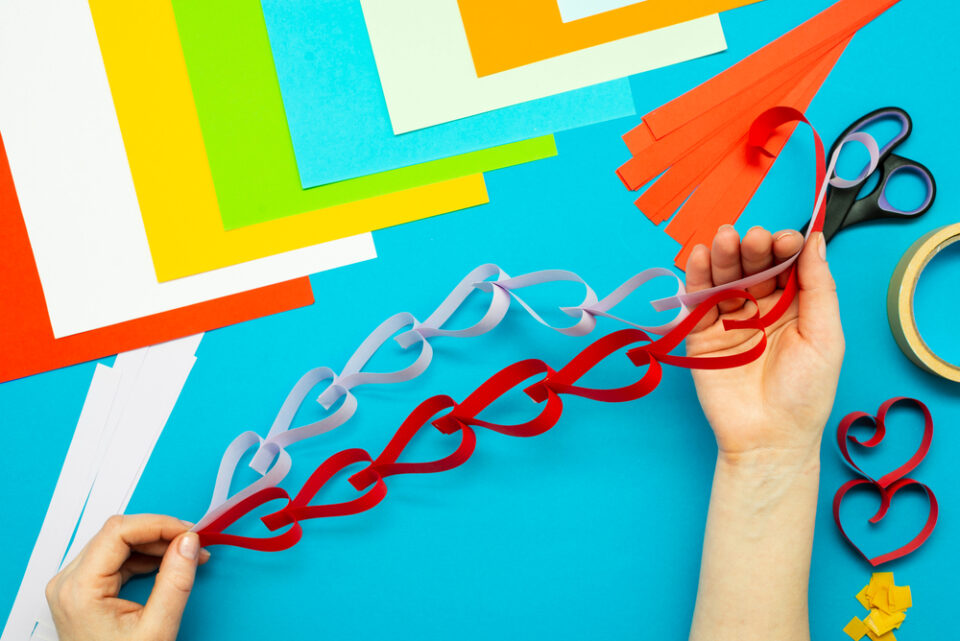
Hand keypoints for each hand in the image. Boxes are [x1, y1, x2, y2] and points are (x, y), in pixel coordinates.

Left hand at [45, 514, 210, 640]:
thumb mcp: (157, 629)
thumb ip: (175, 582)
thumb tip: (189, 542)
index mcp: (80, 589)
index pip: (118, 531)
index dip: (159, 524)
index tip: (190, 532)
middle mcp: (69, 582)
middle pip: (117, 534)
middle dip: (160, 533)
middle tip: (194, 543)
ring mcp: (73, 585)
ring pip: (117, 543)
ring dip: (155, 544)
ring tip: (186, 555)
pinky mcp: (83, 590)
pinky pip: (115, 558)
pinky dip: (144, 557)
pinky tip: (167, 564)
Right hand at [684, 226, 843, 466]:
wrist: (769, 439)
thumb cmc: (805, 395)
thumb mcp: (825, 337)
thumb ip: (819, 288)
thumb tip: (814, 241)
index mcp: (794, 306)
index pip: (786, 265)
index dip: (784, 247)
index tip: (787, 238)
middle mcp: (760, 308)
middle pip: (753, 266)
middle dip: (752, 249)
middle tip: (752, 239)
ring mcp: (729, 321)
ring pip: (724, 278)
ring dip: (723, 256)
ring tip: (724, 239)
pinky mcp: (701, 335)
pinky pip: (696, 301)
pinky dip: (695, 277)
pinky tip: (698, 256)